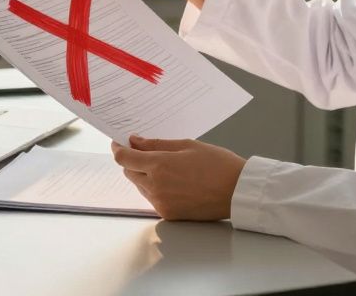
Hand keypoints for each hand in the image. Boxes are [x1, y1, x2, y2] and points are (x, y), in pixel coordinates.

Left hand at [111, 135, 245, 220]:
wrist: (238, 191)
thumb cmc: (218, 165)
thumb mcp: (187, 145)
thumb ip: (156, 144)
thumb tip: (134, 141)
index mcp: (159, 165)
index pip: (124, 158)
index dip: (118, 149)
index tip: (118, 143)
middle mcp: (156, 186)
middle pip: (129, 172)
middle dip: (132, 160)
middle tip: (143, 151)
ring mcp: (161, 203)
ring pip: (140, 186)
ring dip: (143, 175)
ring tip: (165, 166)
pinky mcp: (169, 214)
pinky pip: (152, 198)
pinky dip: (155, 188)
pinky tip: (172, 181)